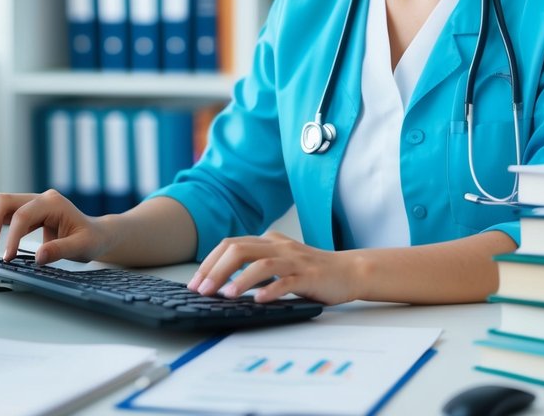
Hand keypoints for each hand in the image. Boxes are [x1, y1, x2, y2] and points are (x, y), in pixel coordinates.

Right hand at [0, 190, 109, 265]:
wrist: (95, 234)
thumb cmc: (90, 239)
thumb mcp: (82, 247)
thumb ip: (61, 250)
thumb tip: (39, 257)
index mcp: (52, 203)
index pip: (22, 214)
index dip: (11, 236)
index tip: (7, 257)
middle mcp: (37, 198)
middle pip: (0, 200)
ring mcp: (27, 203)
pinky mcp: (20, 212)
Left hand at [187, 231, 362, 304]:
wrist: (349, 271)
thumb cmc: (311, 271)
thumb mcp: (279, 262)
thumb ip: (255, 265)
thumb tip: (221, 282)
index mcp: (268, 241)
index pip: (231, 244)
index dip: (209, 262)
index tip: (194, 283)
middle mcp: (279, 246)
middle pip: (240, 250)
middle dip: (216, 270)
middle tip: (202, 290)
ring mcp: (294, 260)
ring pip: (262, 264)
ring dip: (240, 280)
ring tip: (226, 296)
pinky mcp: (309, 276)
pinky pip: (287, 281)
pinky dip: (271, 290)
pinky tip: (259, 301)